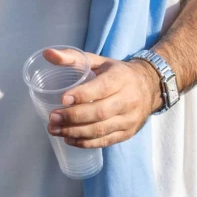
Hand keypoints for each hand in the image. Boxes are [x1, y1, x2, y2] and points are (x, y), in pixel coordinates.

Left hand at [45, 48, 163, 148]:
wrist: (149, 86)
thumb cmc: (116, 73)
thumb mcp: (98, 60)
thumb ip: (72, 57)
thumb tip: (47, 53)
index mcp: (120, 78)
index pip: (102, 88)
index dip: (82, 95)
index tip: (62, 99)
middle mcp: (128, 100)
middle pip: (100, 112)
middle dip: (74, 117)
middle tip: (52, 118)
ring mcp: (130, 119)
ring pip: (102, 129)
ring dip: (75, 132)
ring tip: (54, 130)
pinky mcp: (128, 132)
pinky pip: (106, 141)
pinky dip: (86, 142)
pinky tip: (69, 140)